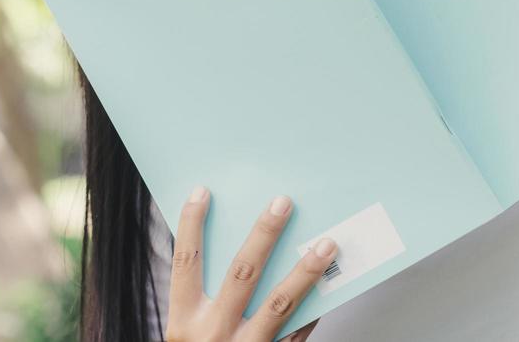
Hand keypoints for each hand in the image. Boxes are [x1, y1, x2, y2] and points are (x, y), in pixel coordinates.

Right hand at [165, 188, 336, 341]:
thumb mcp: (191, 333)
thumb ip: (205, 297)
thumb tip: (238, 244)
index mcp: (183, 324)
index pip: (185, 265)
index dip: (190, 226)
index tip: (202, 191)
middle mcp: (213, 336)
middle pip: (241, 274)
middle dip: (264, 236)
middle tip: (283, 202)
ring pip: (280, 305)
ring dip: (305, 271)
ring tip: (327, 242)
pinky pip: (299, 334)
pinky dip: (316, 309)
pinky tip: (335, 286)